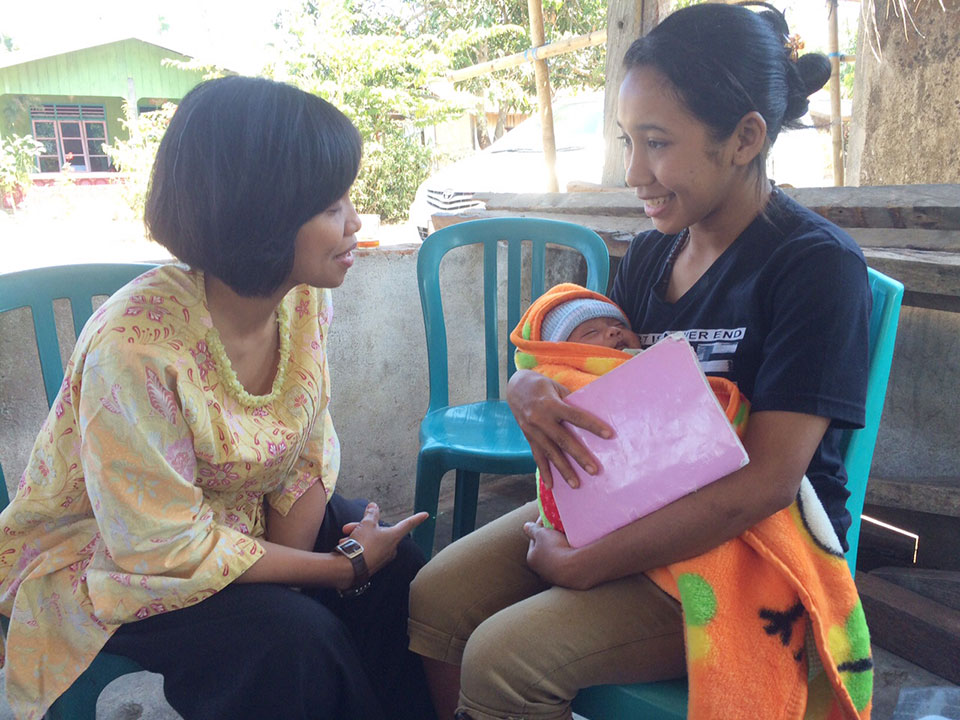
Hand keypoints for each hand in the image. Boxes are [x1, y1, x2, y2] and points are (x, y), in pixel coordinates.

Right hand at [340, 503, 427, 576]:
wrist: (349, 568)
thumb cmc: (362, 545)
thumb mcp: (366, 524)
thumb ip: (371, 514)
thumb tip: (374, 506)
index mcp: (393, 536)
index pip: (407, 524)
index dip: (416, 518)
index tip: (426, 514)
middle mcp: (391, 548)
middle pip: (379, 531)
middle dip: (363, 526)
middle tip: (349, 527)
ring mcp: (382, 557)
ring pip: (370, 540)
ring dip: (357, 535)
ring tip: (345, 537)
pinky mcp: (373, 564)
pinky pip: (366, 550)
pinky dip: (356, 546)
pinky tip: (345, 546)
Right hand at [506, 370, 612, 488]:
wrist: (516, 387)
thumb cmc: (543, 386)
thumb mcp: (558, 388)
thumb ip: (571, 402)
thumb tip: (594, 414)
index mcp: (551, 404)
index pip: (576, 416)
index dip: (592, 425)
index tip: (609, 435)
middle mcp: (540, 419)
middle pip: (563, 440)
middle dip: (579, 456)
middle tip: (594, 470)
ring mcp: (533, 431)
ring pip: (550, 453)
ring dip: (563, 470)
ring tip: (576, 484)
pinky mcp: (529, 438)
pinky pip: (537, 457)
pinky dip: (544, 472)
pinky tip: (551, 486)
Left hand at [523, 519, 590, 589]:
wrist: (575, 567)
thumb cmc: (554, 549)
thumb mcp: (542, 534)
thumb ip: (533, 529)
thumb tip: (526, 526)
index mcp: (531, 558)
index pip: (534, 540)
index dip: (540, 529)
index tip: (548, 521)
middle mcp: (541, 570)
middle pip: (545, 549)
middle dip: (550, 539)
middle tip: (558, 529)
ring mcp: (554, 576)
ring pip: (556, 557)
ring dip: (560, 548)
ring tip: (567, 537)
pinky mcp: (567, 578)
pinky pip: (566, 562)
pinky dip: (568, 555)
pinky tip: (574, 548)